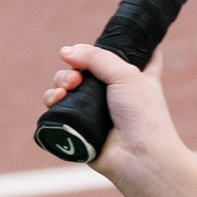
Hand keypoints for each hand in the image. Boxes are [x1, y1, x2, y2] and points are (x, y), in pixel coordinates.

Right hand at [45, 39, 185, 177]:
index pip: (129, 55)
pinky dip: (53, 100)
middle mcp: (113, 93)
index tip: (110, 39)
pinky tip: (56, 99)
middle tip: (76, 77)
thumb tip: (65, 52)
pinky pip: (58, 109)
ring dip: (60, 82)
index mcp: (134, 77)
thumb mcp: (126, 74)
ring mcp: (95, 111)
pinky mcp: (78, 127)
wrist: (139, 156)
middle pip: (85, 68)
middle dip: (73, 66)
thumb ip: (96, 57)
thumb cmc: (143, 115)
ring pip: (67, 87)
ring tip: (66, 89)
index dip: (120, 45)